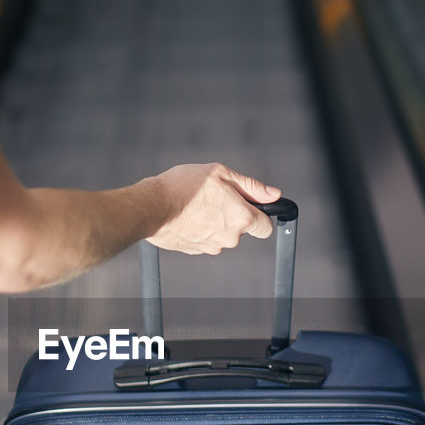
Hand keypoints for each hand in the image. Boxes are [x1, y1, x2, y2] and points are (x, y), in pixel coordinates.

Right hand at [147, 163, 280, 254]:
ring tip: (197, 205)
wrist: (151, 207)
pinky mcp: (195, 251)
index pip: (265, 227)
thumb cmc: (183, 187)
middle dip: (232, 215)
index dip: (260, 216)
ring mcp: (212, 247)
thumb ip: (250, 186)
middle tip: (214, 197)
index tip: (251, 207)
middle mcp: (230, 237)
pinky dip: (199, 229)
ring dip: (214, 222)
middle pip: (240, 229)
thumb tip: (273, 194)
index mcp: (241, 218)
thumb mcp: (220, 173)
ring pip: (221, 235)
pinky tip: (187, 215)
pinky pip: (205, 240)